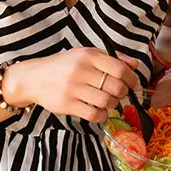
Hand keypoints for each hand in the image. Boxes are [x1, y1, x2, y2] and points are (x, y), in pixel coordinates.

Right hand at [6, 48, 139, 122]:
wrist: (35, 78)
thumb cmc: (66, 65)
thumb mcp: (87, 55)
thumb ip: (112, 58)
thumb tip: (135, 65)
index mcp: (88, 56)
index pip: (120, 69)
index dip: (131, 78)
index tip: (133, 83)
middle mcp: (81, 71)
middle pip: (115, 87)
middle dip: (123, 93)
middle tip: (120, 93)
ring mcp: (73, 89)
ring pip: (106, 102)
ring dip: (113, 104)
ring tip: (109, 101)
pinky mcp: (67, 105)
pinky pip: (94, 115)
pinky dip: (102, 115)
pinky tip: (100, 111)